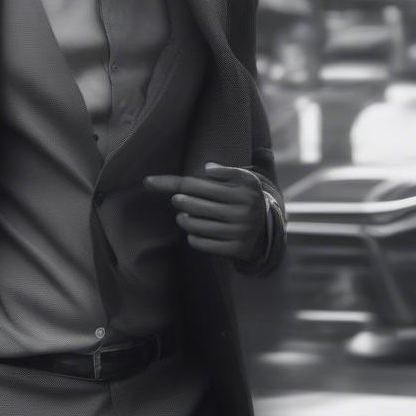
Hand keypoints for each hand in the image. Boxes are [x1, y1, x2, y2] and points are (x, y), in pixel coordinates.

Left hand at [143, 162, 266, 263]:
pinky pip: (202, 243)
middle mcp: (245, 207)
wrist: (267, 231)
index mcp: (245, 186)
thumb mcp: (244, 180)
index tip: (147, 182)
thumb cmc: (246, 199)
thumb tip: (207, 167)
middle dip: (179, 201)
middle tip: (177, 201)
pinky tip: (194, 233)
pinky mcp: (236, 248)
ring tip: (183, 217)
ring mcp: (241, 229)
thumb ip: (227, 171)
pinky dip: (192, 238)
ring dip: (183, 220)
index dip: (170, 182)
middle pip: (193, 203)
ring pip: (195, 224)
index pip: (197, 183)